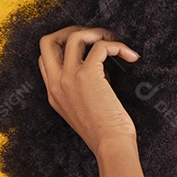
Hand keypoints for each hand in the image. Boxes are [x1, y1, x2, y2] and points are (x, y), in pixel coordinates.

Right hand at [38, 26, 140, 152]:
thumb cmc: (106, 133)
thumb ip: (85, 87)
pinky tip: (130, 56)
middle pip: (48, 41)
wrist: (111, 146)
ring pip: (75, 36)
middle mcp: (56, 84)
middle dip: (72, 30)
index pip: (45, 58)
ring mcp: (69, 78)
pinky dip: (118, 45)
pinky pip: (101, 46)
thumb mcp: (85, 109)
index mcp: (53, 94)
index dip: (64, 45)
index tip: (87, 47)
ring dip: (98, 33)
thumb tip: (100, 65)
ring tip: (115, 41)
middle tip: (95, 36)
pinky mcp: (87, 76)